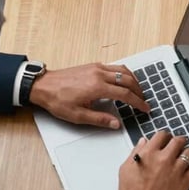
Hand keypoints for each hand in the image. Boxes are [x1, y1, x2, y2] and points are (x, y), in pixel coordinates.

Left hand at [29, 63, 148, 128]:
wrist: (43, 85)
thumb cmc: (57, 100)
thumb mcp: (77, 115)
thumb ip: (99, 119)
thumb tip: (116, 124)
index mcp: (98, 87)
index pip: (126, 94)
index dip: (138, 102)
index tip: (145, 108)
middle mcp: (100, 75)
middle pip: (128, 80)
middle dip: (139, 91)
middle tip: (144, 101)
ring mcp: (97, 68)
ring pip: (124, 71)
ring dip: (134, 81)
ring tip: (138, 90)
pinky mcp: (93, 66)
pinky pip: (115, 67)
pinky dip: (125, 74)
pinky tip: (124, 80)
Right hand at [118, 132, 188, 189]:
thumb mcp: (126, 169)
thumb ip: (136, 152)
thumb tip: (143, 142)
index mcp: (149, 154)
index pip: (162, 134)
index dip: (164, 136)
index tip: (166, 139)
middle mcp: (164, 159)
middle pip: (179, 140)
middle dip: (178, 142)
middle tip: (178, 145)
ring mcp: (176, 170)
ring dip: (187, 153)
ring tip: (185, 156)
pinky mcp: (184, 182)